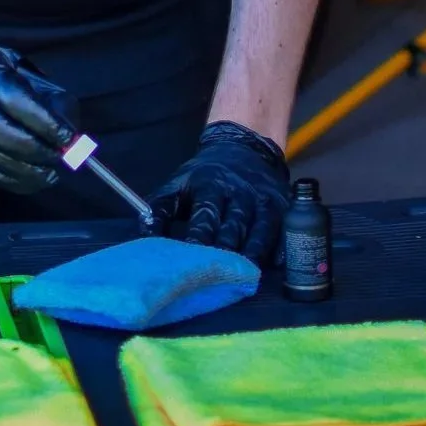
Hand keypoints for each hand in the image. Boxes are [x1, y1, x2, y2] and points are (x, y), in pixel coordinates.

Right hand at [0, 22, 76, 193]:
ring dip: (24, 170)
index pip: (13, 99)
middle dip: (34, 149)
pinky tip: (30, 178)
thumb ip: (42, 93)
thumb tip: (70, 130)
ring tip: (50, 174)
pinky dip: (9, 178)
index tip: (67, 136)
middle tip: (60, 158)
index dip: (44, 121)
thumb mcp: (13, 63)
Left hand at [149, 120, 290, 263]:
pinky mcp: (280, 209)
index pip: (205, 216)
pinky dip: (278, 250)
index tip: (191, 261)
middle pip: (232, 228)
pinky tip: (274, 267)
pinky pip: (280, 232)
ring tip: (244, 278)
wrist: (244, 147)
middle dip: (225, 253)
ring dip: (250, 257)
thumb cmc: (204, 175)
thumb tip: (145, 235)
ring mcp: (262, 202)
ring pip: (258, 233)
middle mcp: (238, 194)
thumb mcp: (178, 184)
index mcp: (210, 186)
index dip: (199, 239)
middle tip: (217, 277)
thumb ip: (160, 209)